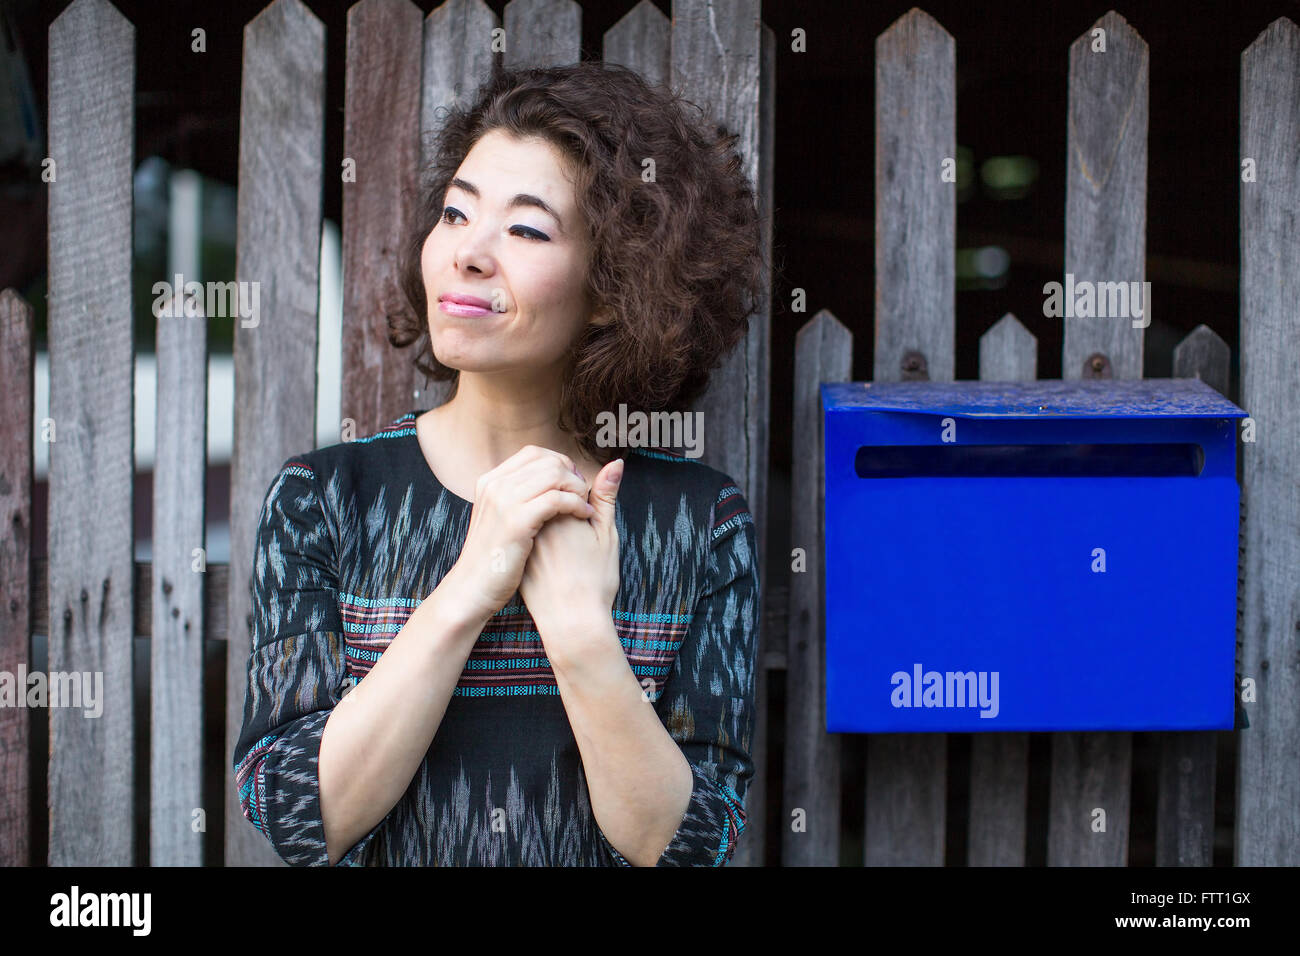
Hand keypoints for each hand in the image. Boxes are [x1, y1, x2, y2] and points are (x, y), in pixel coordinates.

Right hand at [445, 445, 594, 623]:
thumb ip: (517, 496)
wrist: (472, 588)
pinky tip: (585, 516)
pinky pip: (557, 499)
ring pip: (555, 475)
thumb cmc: (493, 558)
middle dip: (572, 475)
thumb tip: (543, 480)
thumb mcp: (500, 519)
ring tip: (586, 506)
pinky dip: (576, 504)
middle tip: (584, 495)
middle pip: (547, 461)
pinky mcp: (516, 522)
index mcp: (490, 481)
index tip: (573, 483)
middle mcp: (495, 485)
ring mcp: (503, 501)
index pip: (533, 453)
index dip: (560, 463)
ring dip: (578, 489)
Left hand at [519, 457, 622, 659]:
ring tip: (567, 555)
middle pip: (547, 498)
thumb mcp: (607, 535)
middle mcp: (534, 520)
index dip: (582, 504)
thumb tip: (616, 462)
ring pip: (537, 518)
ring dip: (550, 526)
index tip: (588, 529)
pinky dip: (538, 543)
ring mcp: (521, 537)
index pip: (565, 485)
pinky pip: (525, 536)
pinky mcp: (514, 554)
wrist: (572, 623)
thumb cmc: (595, 580)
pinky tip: (552, 564)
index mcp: (557, 510)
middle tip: (578, 544)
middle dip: (563, 511)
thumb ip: (606, 496)